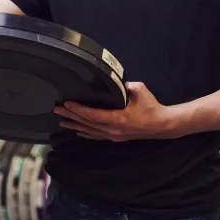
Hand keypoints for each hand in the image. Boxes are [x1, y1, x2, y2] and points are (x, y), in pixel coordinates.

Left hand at [53, 82, 182, 141]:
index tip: (67, 103)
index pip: (92, 115)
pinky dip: (86, 133)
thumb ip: (124, 85)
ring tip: (62, 121)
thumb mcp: (139, 90)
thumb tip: (114, 81)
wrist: (162, 125)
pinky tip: (77, 131)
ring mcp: (113, 136)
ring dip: (75, 125)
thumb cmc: (151, 107)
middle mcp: (112, 130)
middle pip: (87, 123)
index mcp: (117, 119)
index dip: (78, 109)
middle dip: (71, 116)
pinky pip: (97, 136)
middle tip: (57, 110)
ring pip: (90, 131)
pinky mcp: (116, 138)